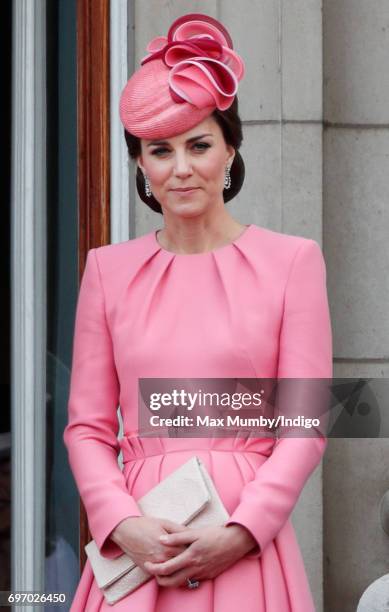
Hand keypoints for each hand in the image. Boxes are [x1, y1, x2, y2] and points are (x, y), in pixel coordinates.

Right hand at [110, 516, 188, 572]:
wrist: (125, 531)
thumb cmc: (145, 524)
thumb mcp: (164, 522)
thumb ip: (179, 529)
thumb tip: (192, 533)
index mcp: (168, 545)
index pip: (187, 551)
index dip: (194, 549)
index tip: (198, 546)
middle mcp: (162, 558)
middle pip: (182, 563)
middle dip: (189, 559)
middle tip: (194, 554)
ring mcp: (155, 566)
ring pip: (173, 573)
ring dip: (179, 568)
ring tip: (185, 562)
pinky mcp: (148, 570)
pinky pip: (162, 577)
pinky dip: (169, 574)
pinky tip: (173, 568)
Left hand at [143, 523, 258, 586]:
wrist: (235, 542)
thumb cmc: (215, 534)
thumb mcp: (195, 532)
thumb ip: (176, 537)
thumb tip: (160, 539)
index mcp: (190, 557)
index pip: (167, 568)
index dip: (154, 568)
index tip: (146, 564)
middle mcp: (195, 568)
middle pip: (172, 582)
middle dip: (159, 580)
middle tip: (152, 572)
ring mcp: (202, 574)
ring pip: (182, 583)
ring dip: (170, 580)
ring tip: (164, 573)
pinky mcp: (209, 576)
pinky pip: (192, 581)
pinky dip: (183, 579)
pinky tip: (181, 572)